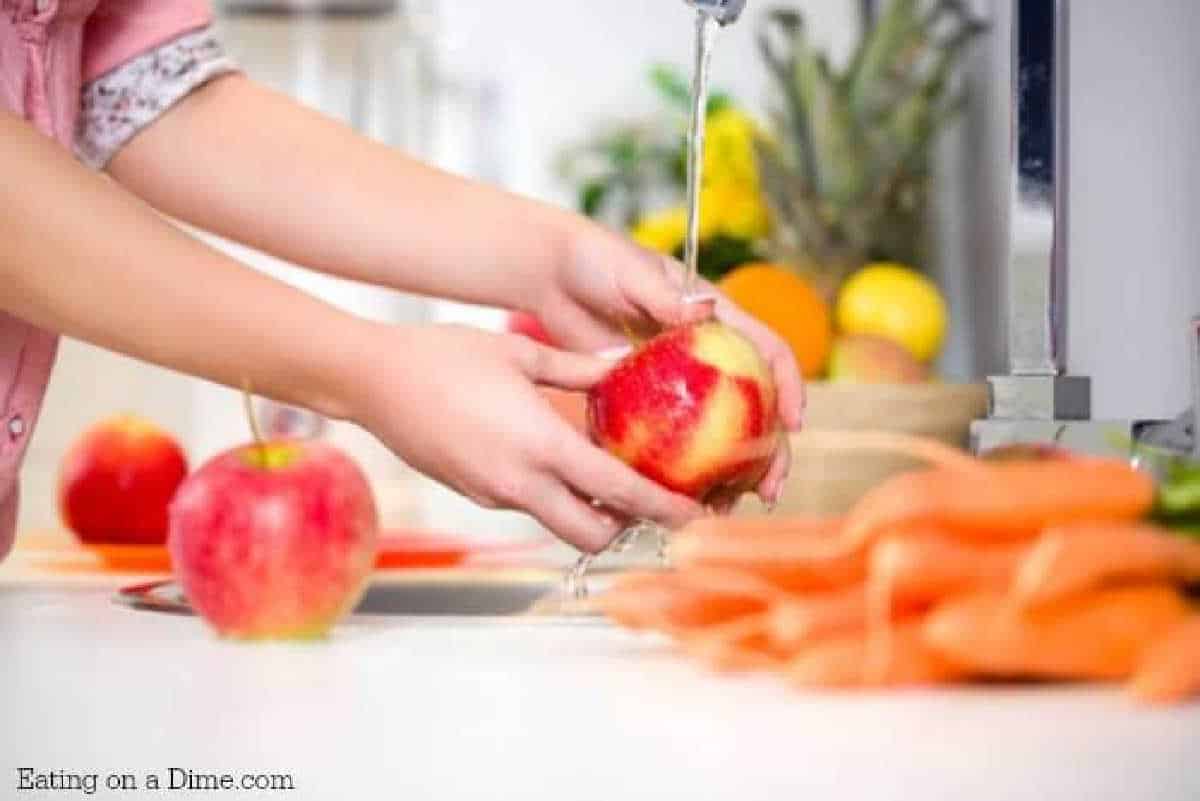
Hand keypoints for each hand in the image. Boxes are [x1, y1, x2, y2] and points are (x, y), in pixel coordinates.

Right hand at [351, 323, 704, 552]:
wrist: (370, 382)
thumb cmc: (442, 357)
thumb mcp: (520, 354)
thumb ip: (578, 369)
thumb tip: (622, 365)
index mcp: (540, 445)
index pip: (619, 491)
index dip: (664, 508)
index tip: (698, 515)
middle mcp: (520, 483)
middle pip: (593, 534)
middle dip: (628, 527)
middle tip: (653, 501)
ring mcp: (494, 495)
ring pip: (560, 523)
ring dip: (590, 512)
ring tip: (609, 477)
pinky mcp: (476, 494)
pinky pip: (530, 505)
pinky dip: (554, 495)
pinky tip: (557, 460)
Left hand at [529, 223, 805, 506]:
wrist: (551, 276)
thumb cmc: (593, 261)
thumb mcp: (630, 273)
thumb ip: (663, 294)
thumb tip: (703, 310)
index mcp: (715, 318)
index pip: (767, 351)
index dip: (788, 386)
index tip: (794, 422)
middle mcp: (706, 354)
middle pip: (753, 407)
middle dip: (769, 451)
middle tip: (768, 489)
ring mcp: (678, 382)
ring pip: (717, 433)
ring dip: (729, 473)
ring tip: (725, 506)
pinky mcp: (647, 401)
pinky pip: (672, 440)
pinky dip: (679, 472)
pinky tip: (678, 501)